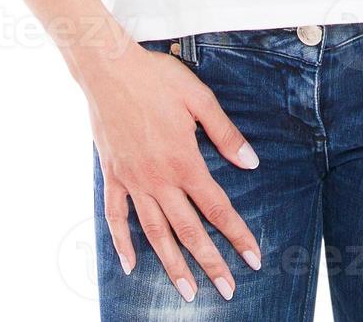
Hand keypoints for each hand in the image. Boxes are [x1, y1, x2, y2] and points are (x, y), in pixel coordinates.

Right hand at [78, 44, 262, 302]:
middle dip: (210, 263)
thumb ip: (225, 135)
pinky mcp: (112, 175)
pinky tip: (129, 264)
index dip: (237, 235)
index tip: (253, 259)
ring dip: (171, 264)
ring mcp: (133, 181)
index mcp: (184, 162)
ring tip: (185, 291)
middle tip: (227, 291)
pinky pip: (116, 216)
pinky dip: (121, 242)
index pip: (217, 208)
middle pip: (189, 231)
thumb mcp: (200, 99)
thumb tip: (251, 163)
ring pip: (154, 232)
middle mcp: (159, 179)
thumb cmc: (157, 79)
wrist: (109, 70)